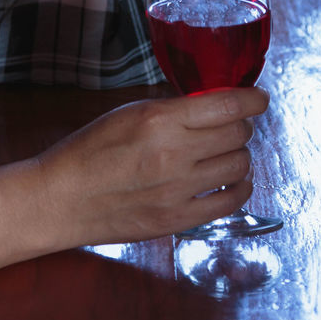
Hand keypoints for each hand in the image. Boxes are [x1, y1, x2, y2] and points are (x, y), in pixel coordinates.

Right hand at [35, 87, 268, 244]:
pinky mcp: (178, 220)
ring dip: (239, 155)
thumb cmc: (88, 151)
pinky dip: (239, 188)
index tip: (259, 99)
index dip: (253, 100)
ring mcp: (178, 190)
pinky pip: (230, 202)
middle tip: (230, 126)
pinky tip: (232, 181)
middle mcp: (174, 154)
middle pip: (238, 134)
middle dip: (241, 126)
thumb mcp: (127, 113)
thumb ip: (172, 109)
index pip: (228, 106)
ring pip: (239, 165)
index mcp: (159, 120)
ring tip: (225, 153)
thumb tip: (211, 104)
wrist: (61, 199)